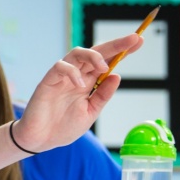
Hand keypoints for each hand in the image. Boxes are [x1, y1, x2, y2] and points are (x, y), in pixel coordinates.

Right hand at [14, 33, 143, 152]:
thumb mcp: (90, 113)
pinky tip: (80, 84)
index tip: (139, 43)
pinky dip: (72, 72)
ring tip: (104, 66)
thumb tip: (117, 76)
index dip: (122, 51)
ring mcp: (62, 77)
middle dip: (115, 45)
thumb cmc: (63, 128)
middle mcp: (76, 76)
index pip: (107, 62)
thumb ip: (102, 95)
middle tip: (134, 39)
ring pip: (77, 53)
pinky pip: (60, 67)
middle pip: (96, 52)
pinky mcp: (48, 81)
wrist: (41, 141)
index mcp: (88, 83)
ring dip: (93, 56)